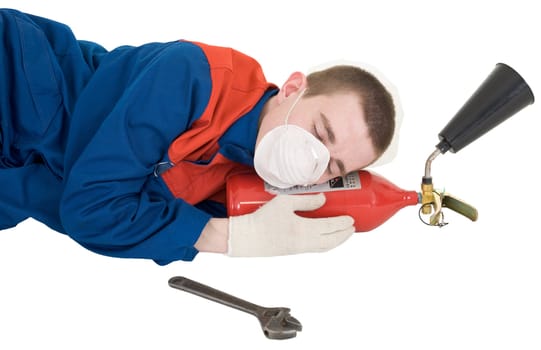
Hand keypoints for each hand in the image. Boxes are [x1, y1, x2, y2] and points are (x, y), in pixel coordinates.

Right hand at [227, 193, 354, 256]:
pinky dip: (325, 245)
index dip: (343, 224)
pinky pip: (315, 249)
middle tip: (352, 227)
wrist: (246, 239)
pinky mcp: (292, 251)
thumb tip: (323, 199)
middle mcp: (304, 243)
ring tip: (343, 233)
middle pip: (331, 241)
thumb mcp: (283, 203)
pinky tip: (325, 239)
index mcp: (304, 231)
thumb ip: (305, 200)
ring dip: (336, 241)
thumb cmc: (261, 219)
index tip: (351, 219)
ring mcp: (299, 249)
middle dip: (344, 235)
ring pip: (324, 247)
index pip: (330, 228)